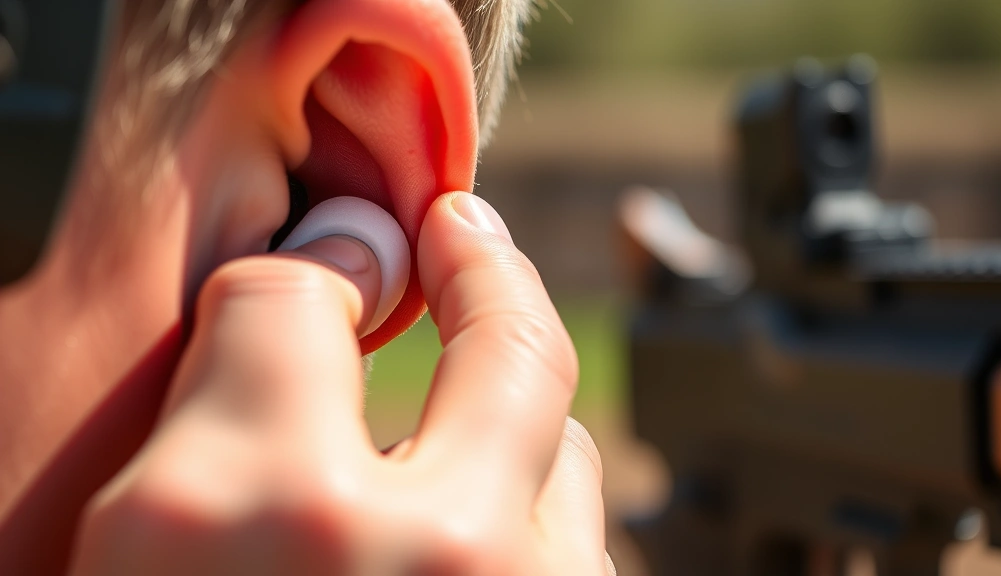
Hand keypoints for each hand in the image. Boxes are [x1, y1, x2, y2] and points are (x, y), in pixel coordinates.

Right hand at [69, 193, 610, 574]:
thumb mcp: (133, 552)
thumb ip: (208, 418)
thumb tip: (323, 283)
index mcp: (241, 516)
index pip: (286, 302)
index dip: (296, 282)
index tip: (322, 273)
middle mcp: (416, 553)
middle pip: (511, 343)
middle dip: (488, 275)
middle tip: (466, 233)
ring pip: (565, 452)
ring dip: (505, 441)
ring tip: (441, 471)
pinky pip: (580, 546)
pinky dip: (525, 534)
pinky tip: (465, 564)